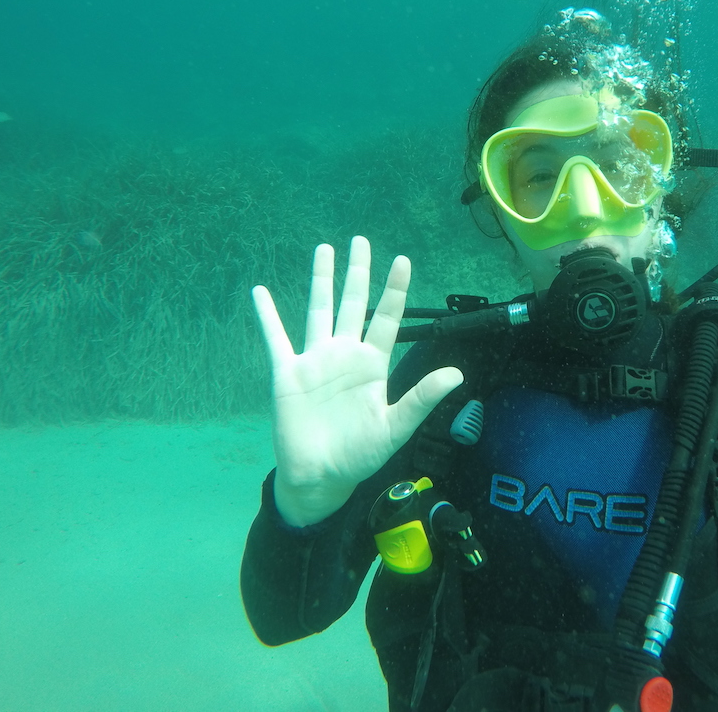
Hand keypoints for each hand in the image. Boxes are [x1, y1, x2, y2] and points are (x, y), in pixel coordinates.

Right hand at [251, 236, 462, 525]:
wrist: (320, 476)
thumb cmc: (360, 454)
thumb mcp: (396, 427)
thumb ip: (422, 398)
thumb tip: (458, 374)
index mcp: (373, 365)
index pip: (388, 318)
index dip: (395, 290)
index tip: (403, 260)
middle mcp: (345, 355)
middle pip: (353, 304)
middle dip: (358, 272)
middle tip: (361, 240)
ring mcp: (316, 360)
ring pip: (319, 310)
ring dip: (321, 281)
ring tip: (324, 249)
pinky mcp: (288, 373)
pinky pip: (277, 338)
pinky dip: (267, 316)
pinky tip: (260, 292)